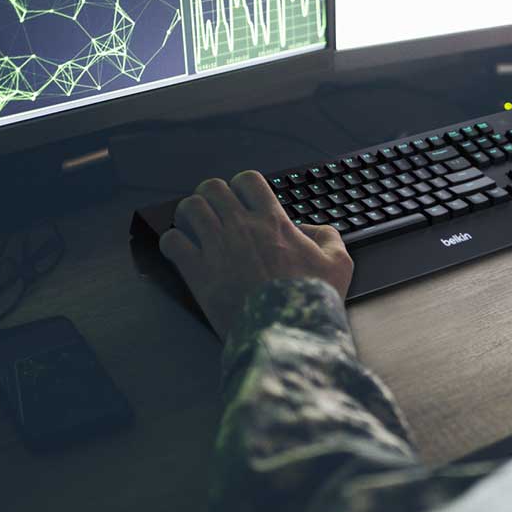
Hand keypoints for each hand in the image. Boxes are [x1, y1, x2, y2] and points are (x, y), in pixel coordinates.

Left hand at [158, 171, 353, 337]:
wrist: (287, 332)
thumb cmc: (312, 300)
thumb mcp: (338, 264)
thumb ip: (329, 237)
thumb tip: (310, 229)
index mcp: (273, 221)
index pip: (248, 179)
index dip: (241, 186)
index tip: (241, 200)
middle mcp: (242, 227)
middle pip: (212, 188)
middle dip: (210, 196)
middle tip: (213, 212)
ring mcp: (217, 247)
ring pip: (189, 208)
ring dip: (188, 215)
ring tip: (193, 227)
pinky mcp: (199, 272)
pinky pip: (172, 242)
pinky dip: (173, 243)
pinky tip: (181, 251)